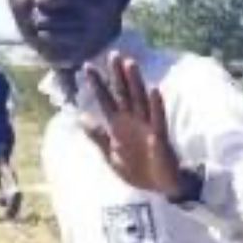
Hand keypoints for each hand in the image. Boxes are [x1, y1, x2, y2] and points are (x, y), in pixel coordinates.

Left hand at [83, 53, 180, 195]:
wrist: (158, 188)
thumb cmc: (137, 170)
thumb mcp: (111, 155)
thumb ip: (98, 137)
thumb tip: (82, 117)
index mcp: (118, 126)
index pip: (106, 100)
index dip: (98, 84)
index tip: (87, 66)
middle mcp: (132, 121)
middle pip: (124, 94)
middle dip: (118, 75)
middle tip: (112, 54)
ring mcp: (147, 127)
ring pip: (140, 100)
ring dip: (135, 82)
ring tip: (130, 64)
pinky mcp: (160, 136)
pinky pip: (158, 118)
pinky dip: (156, 105)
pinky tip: (154, 90)